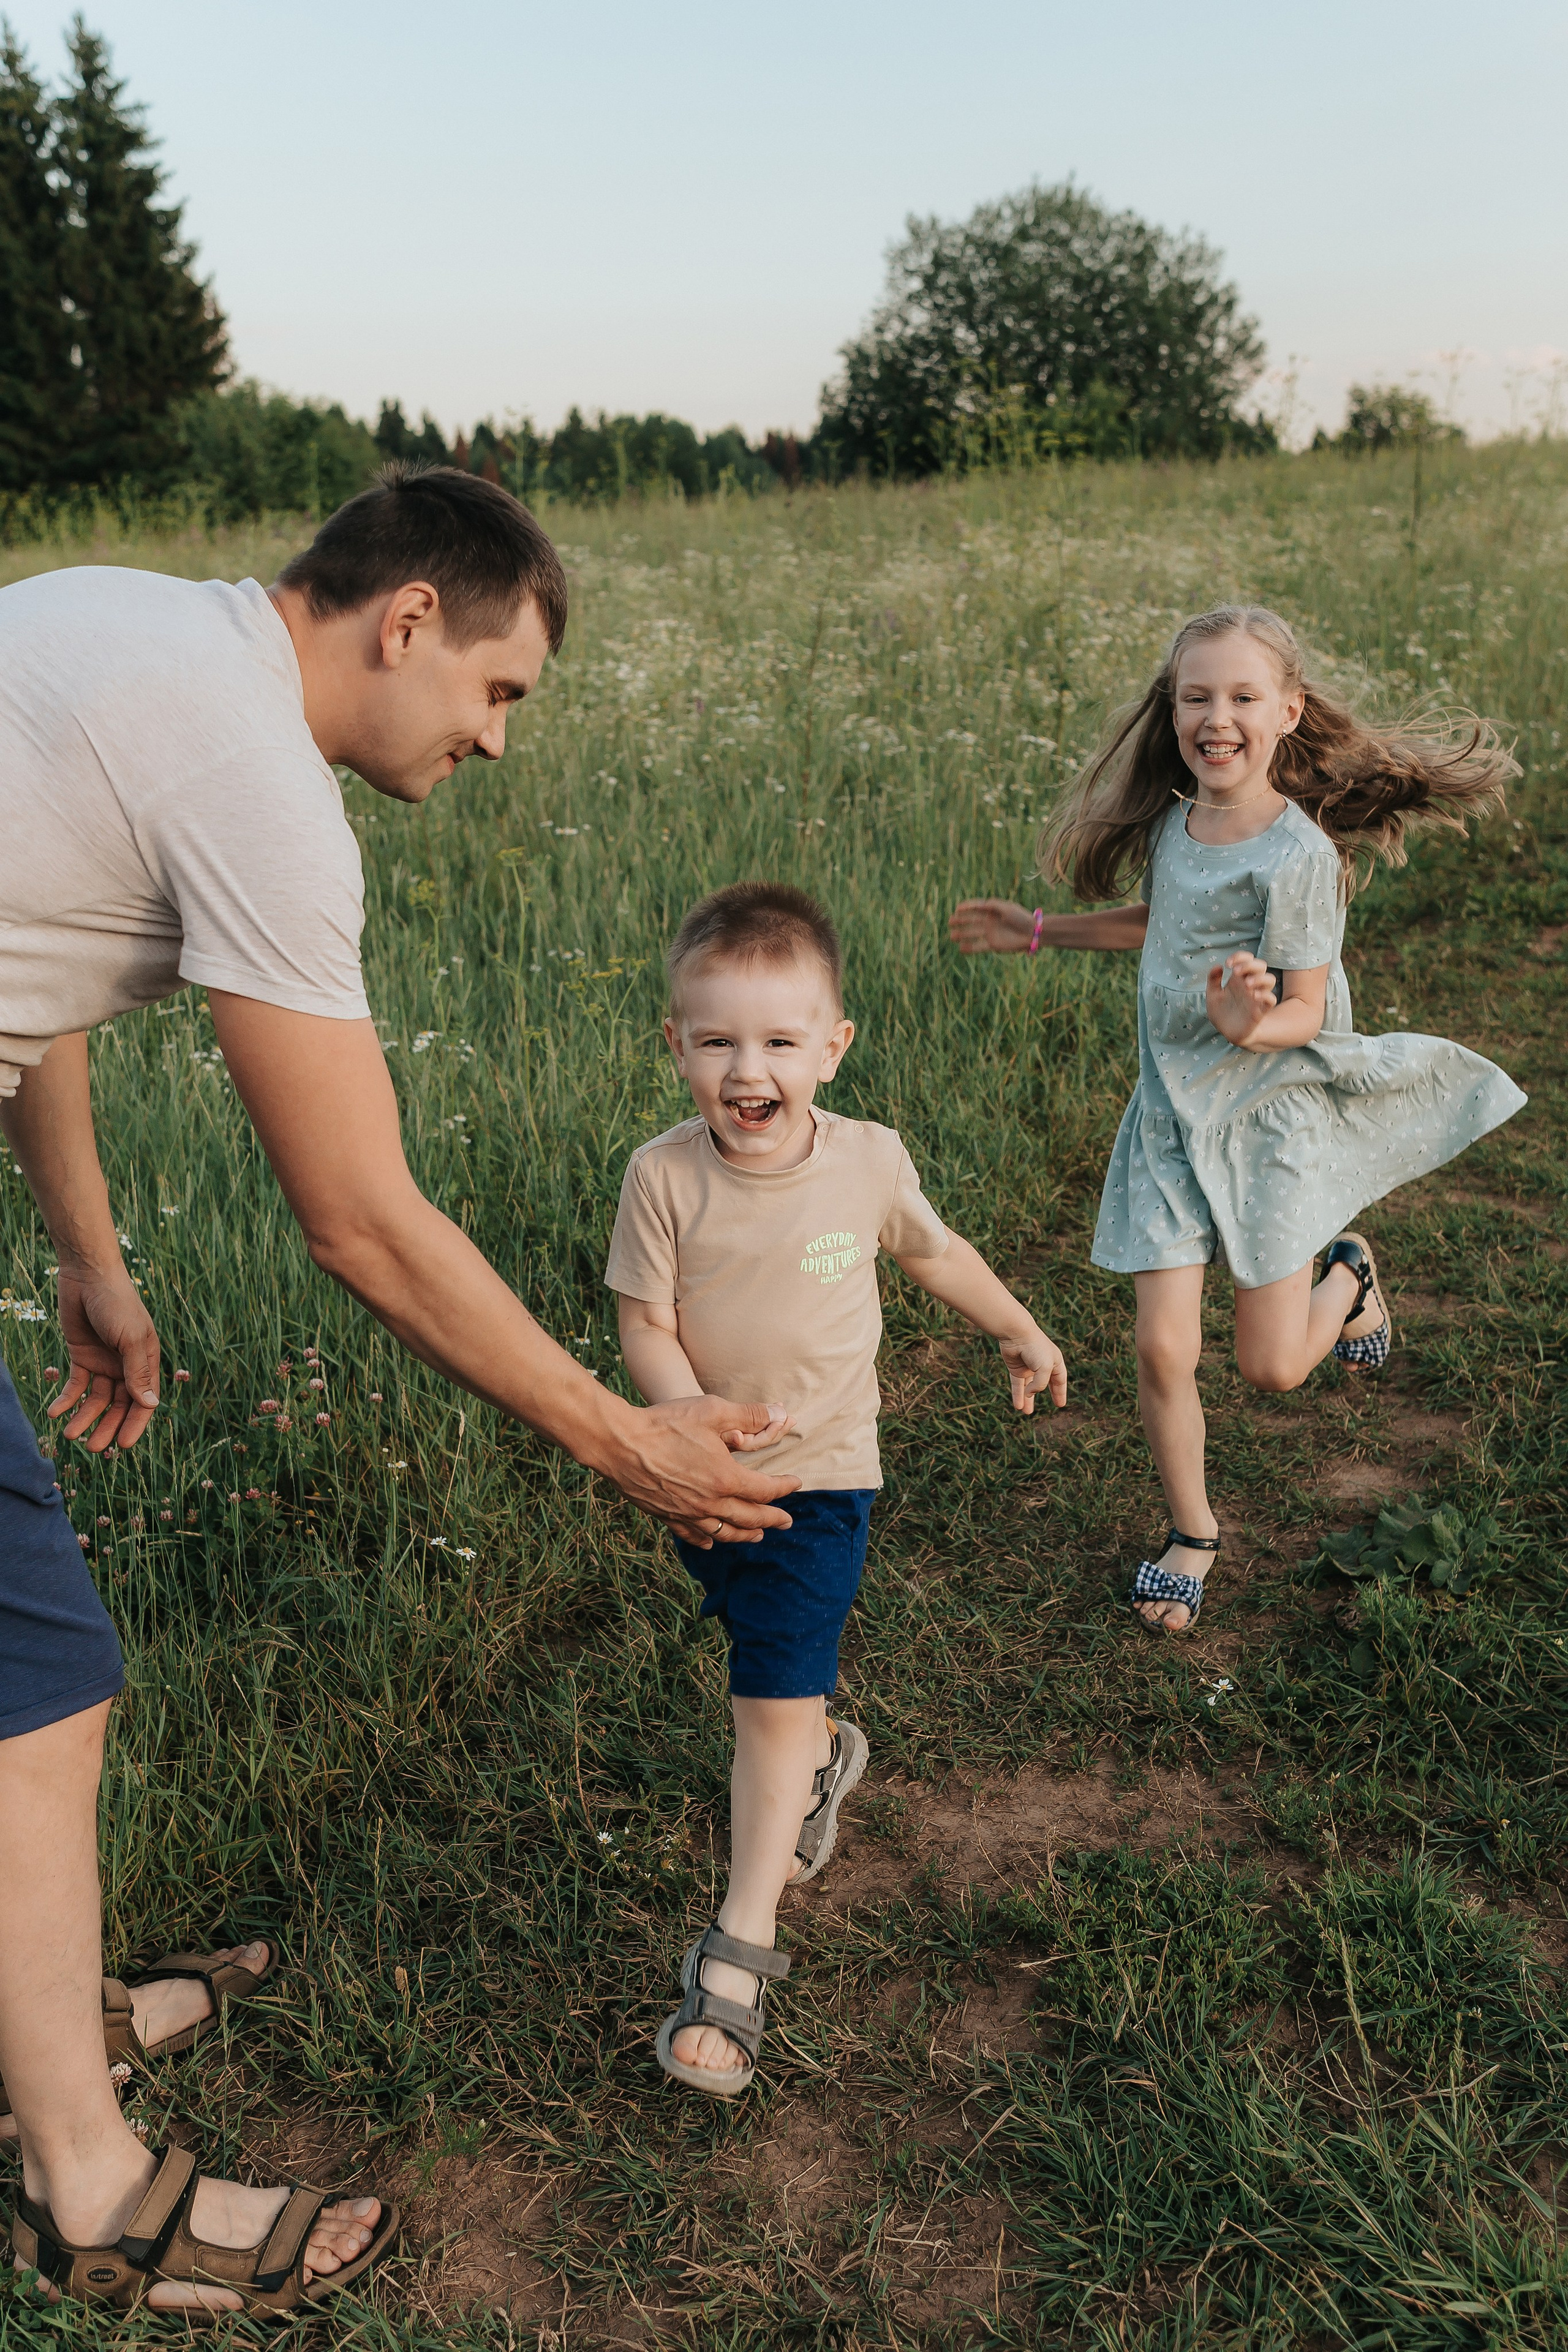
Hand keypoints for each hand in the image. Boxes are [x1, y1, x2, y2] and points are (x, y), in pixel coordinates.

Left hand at [49, 1263, 160, 1451]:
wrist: (87, 1275)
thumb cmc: (117, 1303)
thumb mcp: (130, 1338)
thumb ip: (138, 1372)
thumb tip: (151, 1405)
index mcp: (145, 1362)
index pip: (143, 1401)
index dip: (134, 1424)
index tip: (122, 1446)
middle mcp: (125, 1366)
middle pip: (118, 1405)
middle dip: (106, 1427)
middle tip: (92, 1449)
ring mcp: (103, 1362)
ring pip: (95, 1399)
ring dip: (83, 1417)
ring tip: (69, 1435)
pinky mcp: (81, 1356)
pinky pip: (74, 1385)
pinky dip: (65, 1399)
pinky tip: (54, 1412)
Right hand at [598, 1394, 797, 1546]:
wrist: (620, 1442)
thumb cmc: (666, 1423)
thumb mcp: (712, 1411)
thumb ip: (749, 1415)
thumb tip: (780, 1415)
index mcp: (726, 1478)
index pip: (766, 1490)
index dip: (784, 1488)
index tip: (796, 1484)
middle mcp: (709, 1502)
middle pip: (750, 1518)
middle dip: (772, 1519)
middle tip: (787, 1522)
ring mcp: (686, 1513)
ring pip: (724, 1532)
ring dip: (745, 1534)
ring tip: (758, 1535)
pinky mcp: (666, 1515)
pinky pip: (692, 1534)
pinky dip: (707, 1539)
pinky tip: (712, 1541)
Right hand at [948, 898, 1034, 954]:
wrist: (1032, 933)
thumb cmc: (1021, 918)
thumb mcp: (1007, 908)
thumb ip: (992, 905)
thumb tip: (979, 904)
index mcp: (993, 910)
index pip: (976, 907)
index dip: (966, 907)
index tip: (957, 909)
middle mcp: (990, 921)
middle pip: (971, 920)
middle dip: (960, 921)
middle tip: (950, 922)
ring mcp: (991, 933)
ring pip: (972, 934)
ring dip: (962, 934)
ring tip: (951, 936)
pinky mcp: (993, 945)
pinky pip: (979, 946)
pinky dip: (970, 948)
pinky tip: (961, 948)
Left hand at [999, 1329, 1067, 1414]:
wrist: (1016, 1334)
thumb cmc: (1035, 1348)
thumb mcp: (1045, 1368)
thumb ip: (1041, 1384)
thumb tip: (1030, 1394)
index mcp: (1054, 1362)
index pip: (1060, 1380)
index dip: (1060, 1392)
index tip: (1061, 1404)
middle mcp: (1042, 1364)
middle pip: (1046, 1383)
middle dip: (1051, 1394)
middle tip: (1055, 1405)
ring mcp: (1028, 1367)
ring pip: (1029, 1387)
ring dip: (1028, 1399)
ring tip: (1026, 1413)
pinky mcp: (1016, 1368)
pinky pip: (1017, 1384)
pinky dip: (1017, 1395)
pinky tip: (1017, 1406)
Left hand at [1206, 952, 1276, 1047]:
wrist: (1226, 1033)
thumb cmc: (1221, 1012)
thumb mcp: (1212, 995)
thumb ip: (1213, 980)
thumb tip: (1218, 966)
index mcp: (1238, 979)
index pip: (1246, 959)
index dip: (1240, 957)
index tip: (1228, 964)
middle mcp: (1249, 985)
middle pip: (1261, 965)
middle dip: (1250, 965)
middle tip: (1236, 972)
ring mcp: (1256, 997)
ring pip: (1270, 980)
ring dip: (1260, 978)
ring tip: (1247, 984)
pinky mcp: (1261, 1010)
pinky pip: (1272, 999)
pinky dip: (1266, 995)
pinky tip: (1254, 996)